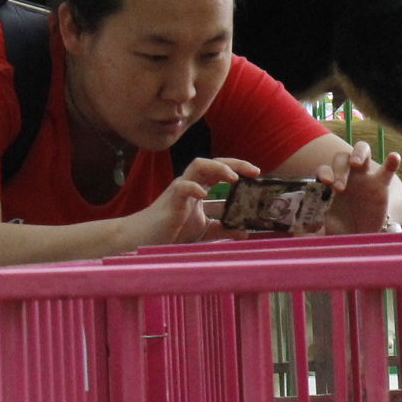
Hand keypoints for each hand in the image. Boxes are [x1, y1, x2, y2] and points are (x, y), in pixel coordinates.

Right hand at [129, 156, 257, 246]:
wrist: (145, 238)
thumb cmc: (172, 231)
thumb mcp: (204, 230)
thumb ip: (222, 228)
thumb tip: (244, 231)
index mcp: (199, 188)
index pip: (220, 170)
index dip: (238, 167)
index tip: (257, 173)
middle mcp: (190, 184)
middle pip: (212, 162)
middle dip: (234, 163)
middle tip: (253, 171)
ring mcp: (179, 189)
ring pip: (198, 166)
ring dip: (217, 168)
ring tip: (233, 178)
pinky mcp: (170, 200)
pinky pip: (182, 187)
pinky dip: (193, 188)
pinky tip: (203, 194)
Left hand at [319, 141, 401, 234]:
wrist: (363, 237)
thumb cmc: (341, 230)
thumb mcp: (325, 230)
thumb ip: (313, 232)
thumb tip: (298, 240)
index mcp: (330, 183)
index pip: (324, 169)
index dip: (324, 172)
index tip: (326, 182)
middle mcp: (346, 175)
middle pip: (341, 158)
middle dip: (339, 169)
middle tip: (340, 187)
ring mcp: (364, 177)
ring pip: (362, 151)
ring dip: (359, 153)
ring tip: (357, 163)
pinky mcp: (381, 184)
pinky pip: (387, 169)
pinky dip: (391, 162)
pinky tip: (394, 157)